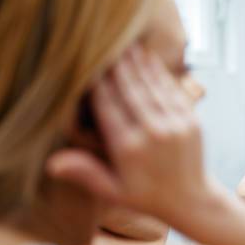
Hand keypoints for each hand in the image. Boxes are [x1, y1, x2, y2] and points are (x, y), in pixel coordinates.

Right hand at [47, 45, 208, 217]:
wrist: (191, 199)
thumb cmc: (146, 196)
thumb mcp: (112, 191)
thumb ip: (85, 173)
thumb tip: (52, 163)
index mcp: (129, 149)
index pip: (108, 108)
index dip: (98, 85)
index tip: (88, 66)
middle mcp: (153, 133)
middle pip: (130, 92)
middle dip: (118, 67)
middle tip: (107, 44)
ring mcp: (176, 125)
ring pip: (152, 87)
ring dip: (138, 64)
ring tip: (127, 45)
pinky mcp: (192, 121)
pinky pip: (173, 92)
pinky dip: (160, 74)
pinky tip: (150, 59)